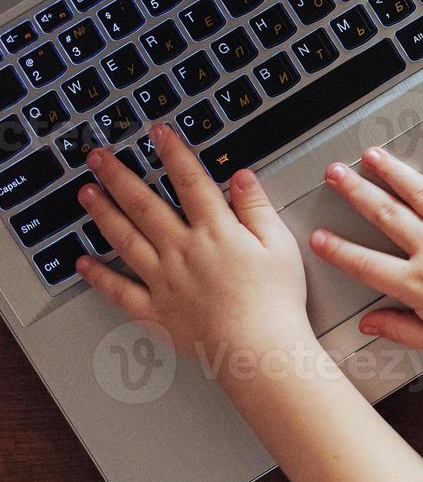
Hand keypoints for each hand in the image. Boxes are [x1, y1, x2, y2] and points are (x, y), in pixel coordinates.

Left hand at [76, 124, 312, 361]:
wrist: (258, 348)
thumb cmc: (275, 301)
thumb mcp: (279, 245)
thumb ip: (257, 208)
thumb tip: (241, 178)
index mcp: (216, 232)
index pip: (190, 181)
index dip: (173, 153)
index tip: (158, 133)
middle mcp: (183, 250)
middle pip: (144, 205)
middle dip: (119, 176)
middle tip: (99, 158)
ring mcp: (164, 280)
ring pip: (125, 240)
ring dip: (103, 214)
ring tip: (87, 194)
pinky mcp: (156, 310)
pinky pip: (119, 290)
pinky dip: (99, 276)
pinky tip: (84, 263)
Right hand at [307, 137, 422, 361]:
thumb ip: (401, 329)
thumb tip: (370, 325)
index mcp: (418, 283)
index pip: (365, 263)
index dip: (337, 249)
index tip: (318, 237)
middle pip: (384, 213)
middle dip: (355, 191)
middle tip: (336, 174)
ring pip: (418, 191)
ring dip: (392, 170)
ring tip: (372, 155)